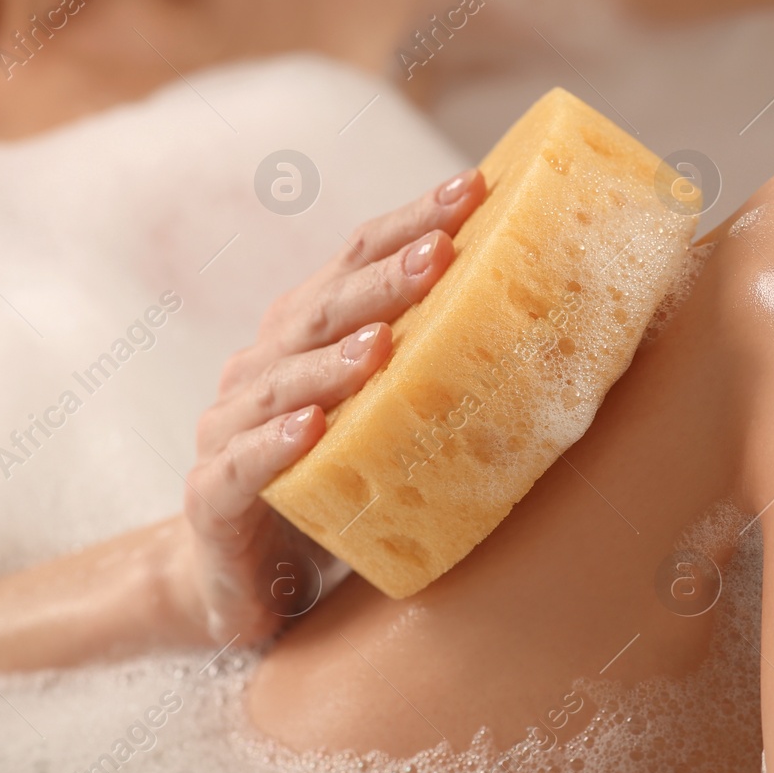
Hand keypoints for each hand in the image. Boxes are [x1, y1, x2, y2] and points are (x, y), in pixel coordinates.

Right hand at [169, 167, 486, 644]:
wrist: (246, 582)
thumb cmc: (335, 491)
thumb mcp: (392, 425)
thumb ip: (439, 377)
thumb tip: (560, 337)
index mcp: (303, 337)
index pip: (355, 263)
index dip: (408, 224)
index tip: (472, 189)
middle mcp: (260, 368)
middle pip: (321, 311)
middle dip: (382, 280)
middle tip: (441, 253)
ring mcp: (228, 429)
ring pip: (280, 384)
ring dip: (332, 361)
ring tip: (382, 343)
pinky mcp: (212, 495)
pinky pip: (243, 465)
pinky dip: (274, 445)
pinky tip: (311, 430)